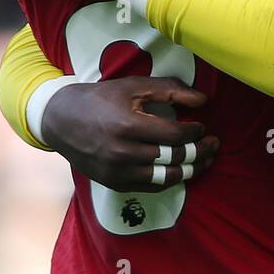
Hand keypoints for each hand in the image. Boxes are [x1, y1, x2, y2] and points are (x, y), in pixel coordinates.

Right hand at [41, 75, 219, 191]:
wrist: (60, 120)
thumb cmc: (100, 99)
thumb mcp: (133, 86)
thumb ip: (169, 90)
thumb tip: (203, 101)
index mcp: (127, 125)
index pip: (175, 135)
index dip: (195, 132)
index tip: (203, 127)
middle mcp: (122, 152)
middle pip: (174, 158)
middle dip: (200, 152)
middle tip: (214, 144)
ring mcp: (117, 171)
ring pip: (166, 177)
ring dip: (191, 170)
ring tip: (205, 161)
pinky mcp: (114, 183)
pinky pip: (151, 187)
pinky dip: (170, 180)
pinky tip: (182, 170)